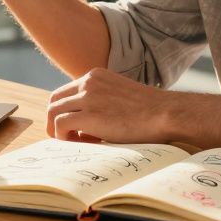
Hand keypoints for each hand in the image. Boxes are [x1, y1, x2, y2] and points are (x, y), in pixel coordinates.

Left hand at [45, 68, 173, 143]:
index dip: (66, 111)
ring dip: (59, 131)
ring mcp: (88, 96)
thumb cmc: (151, 112)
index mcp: (96, 76)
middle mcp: (88, 82)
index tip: (77, 129)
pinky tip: (83, 144)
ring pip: (53, 112)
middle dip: (55, 121)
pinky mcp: (89, 114)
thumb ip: (102, 103)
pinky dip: (64, 137)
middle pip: (54, 100)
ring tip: (76, 144)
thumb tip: (85, 127)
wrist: (167, 114)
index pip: (66, 92)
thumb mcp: (121, 98)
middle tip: (66, 138)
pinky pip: (60, 125)